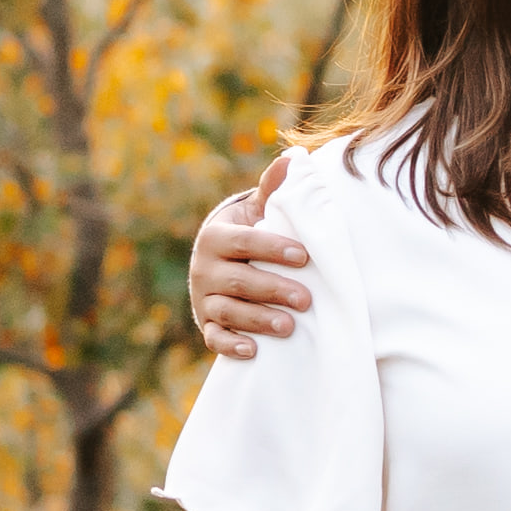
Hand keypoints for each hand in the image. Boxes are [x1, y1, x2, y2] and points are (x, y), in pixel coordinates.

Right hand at [188, 159, 312, 356]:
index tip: (304, 256)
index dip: (272, 248)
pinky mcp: (206, 324)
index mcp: (217, 236)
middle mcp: (204, 268)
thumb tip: (292, 159)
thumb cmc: (250, 234)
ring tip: (289, 326)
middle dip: (272, 289)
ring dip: (257, 319)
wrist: (221, 262)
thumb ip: (272, 190)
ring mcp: (203, 298)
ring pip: (227, 311)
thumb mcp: (257, 211)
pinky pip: (214, 339)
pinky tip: (254, 351)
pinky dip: (232, 346)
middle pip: (238, 280)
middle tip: (307, 299)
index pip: (244, 241)